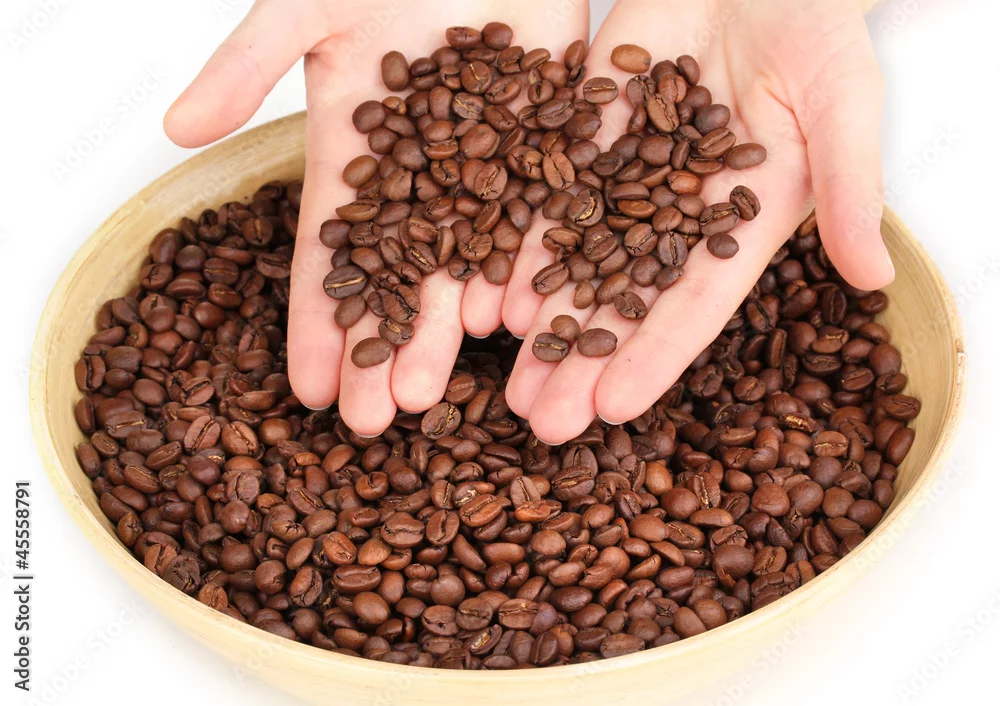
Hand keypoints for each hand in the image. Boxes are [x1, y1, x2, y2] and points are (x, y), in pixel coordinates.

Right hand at [164, 0, 587, 433]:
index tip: (309, 390)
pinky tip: (503, 324)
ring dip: (446, 332)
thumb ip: (246, 64)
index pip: (329, 254)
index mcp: (354, 153)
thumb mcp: (303, 4)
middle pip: (398, 278)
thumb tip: (175, 130)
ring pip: (464, 263)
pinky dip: (516, 266)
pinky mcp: (545, 140)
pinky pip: (530, 214)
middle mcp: (417, 174)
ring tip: (430, 396)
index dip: (317, 322)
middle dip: (384, 350)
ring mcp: (482, 163)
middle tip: (374, 422)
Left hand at [501, 0, 892, 442]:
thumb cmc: (815, 24)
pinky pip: (546, 194)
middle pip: (623, 299)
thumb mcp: (843, 101)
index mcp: (741, 220)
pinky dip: (518, 245)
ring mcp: (627, 176)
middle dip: (582, 363)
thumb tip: (876, 278)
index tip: (613, 410)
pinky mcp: (585, 131)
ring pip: (575, 262)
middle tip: (540, 427)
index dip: (654, 356)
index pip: (694, 303)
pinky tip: (487, 296)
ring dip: (540, 325)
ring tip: (507, 384)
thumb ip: (849, 187)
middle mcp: (677, 212)